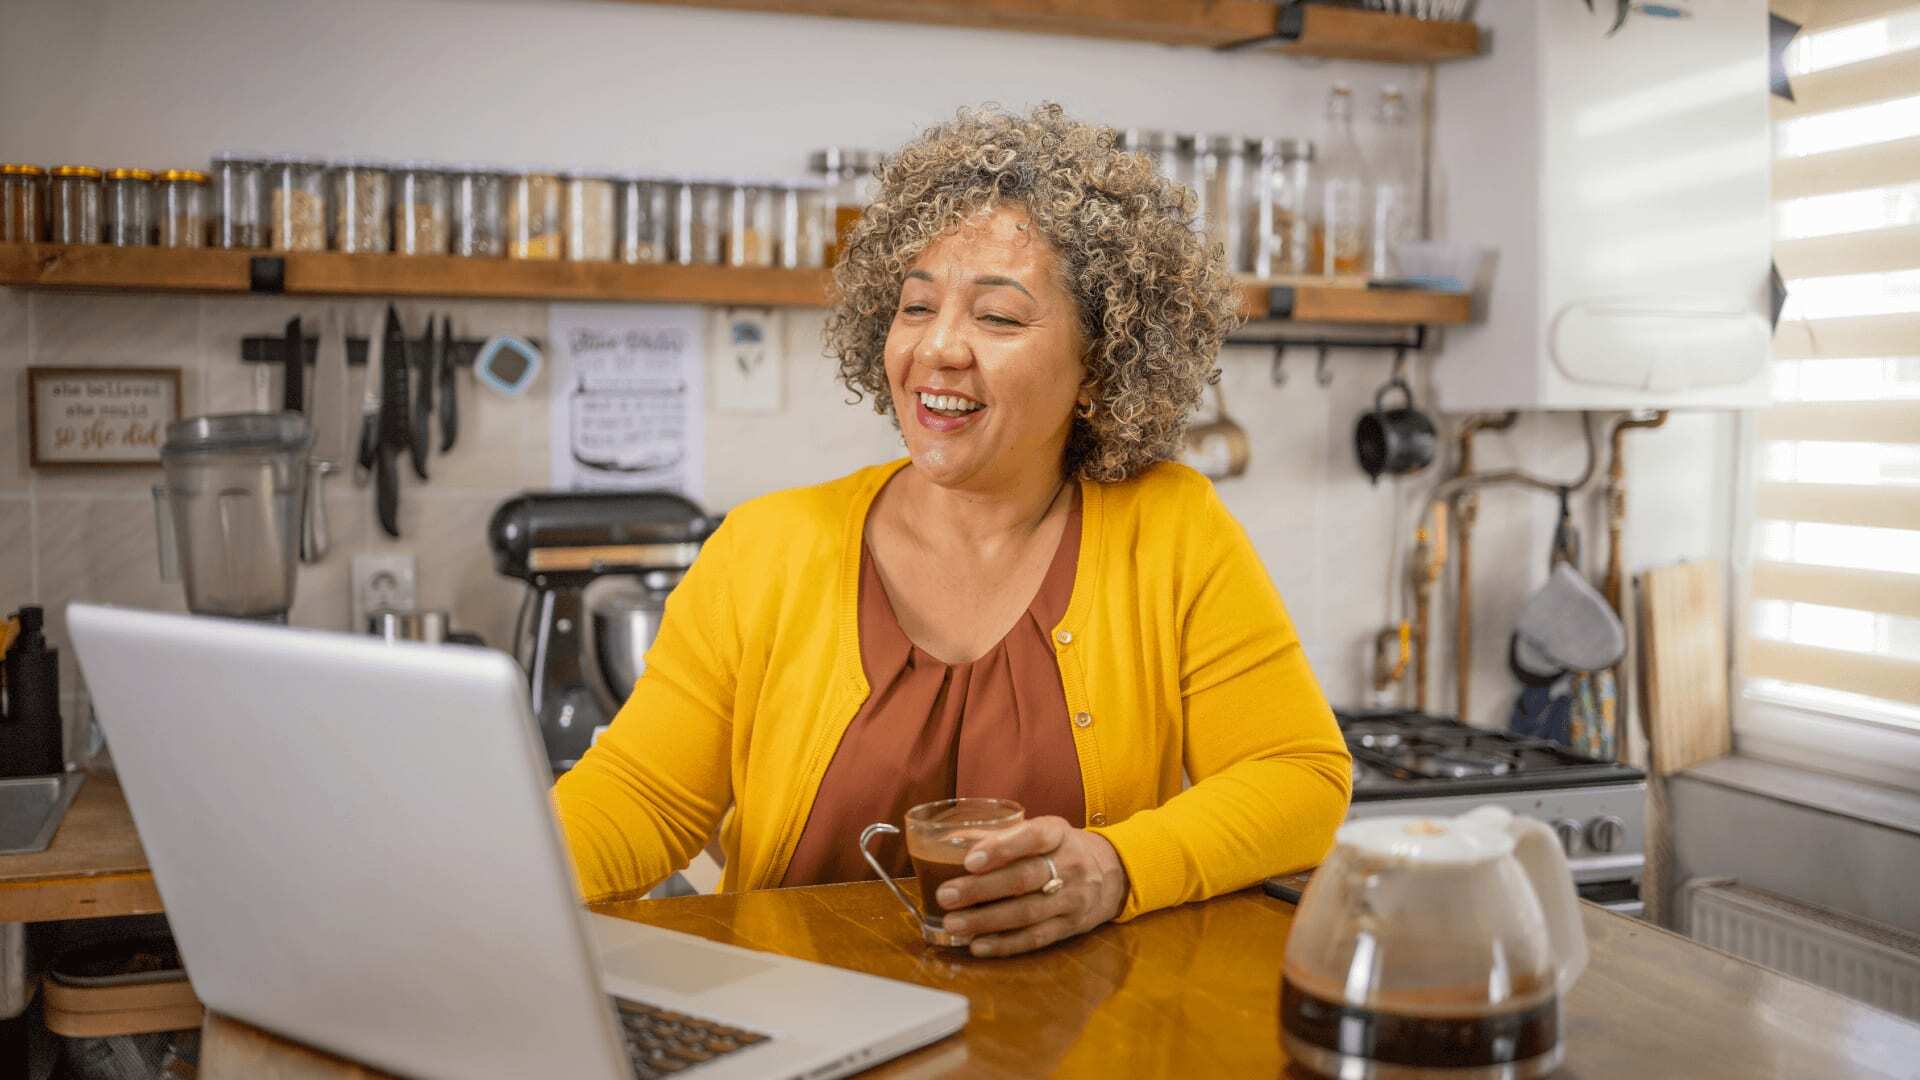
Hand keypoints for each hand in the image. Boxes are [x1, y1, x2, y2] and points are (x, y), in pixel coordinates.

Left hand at [934, 815, 1129, 957]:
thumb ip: (1000, 835)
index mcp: (1058, 833)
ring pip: (1027, 913)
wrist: (1111, 873)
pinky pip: (1035, 938)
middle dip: (981, 889)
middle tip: (946, 895)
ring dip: (986, 921)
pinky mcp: (1070, 927)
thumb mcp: (1040, 831)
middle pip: (1024, 879)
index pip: (1033, 837)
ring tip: (953, 923)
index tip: (969, 859)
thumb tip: (951, 840)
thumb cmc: (1060, 849)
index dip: (1001, 848)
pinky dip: (1004, 944)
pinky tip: (977, 945)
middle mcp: (1070, 865)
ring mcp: (1073, 899)